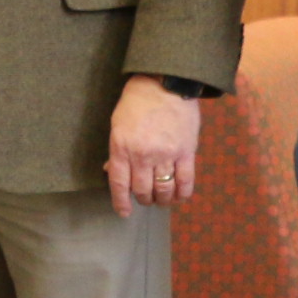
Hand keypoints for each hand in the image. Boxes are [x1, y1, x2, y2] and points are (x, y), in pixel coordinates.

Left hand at [105, 75, 202, 217]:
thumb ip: (116, 150)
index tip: (124, 212)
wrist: (165, 84)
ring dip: (162, 200)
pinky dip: (182, 194)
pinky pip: (185, 181)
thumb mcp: (117, 125)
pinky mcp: (186, 152)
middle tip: (145, 199)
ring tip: (161, 200)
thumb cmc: (137, 103)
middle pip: (142, 190)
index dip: (121, 202)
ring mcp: (166, 155)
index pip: (119, 183)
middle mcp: (143, 155)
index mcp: (122, 148)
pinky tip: (180, 198)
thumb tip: (110, 171)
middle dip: (143, 199)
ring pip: (163, 189)